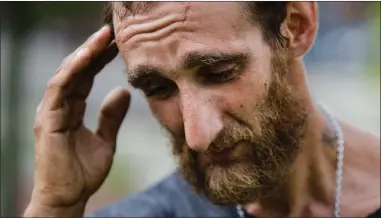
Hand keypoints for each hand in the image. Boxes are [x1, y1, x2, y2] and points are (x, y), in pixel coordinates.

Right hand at [27, 25, 129, 211]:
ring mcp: (51, 112)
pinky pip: (59, 89)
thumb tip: (123, 92)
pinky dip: (72, 70)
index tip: (118, 44)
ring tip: (103, 36)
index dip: (100, 59)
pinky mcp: (47, 120)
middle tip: (112, 32)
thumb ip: (112, 116)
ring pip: (66, 74)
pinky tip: (87, 56)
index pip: (86, 77)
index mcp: (71, 109)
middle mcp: (59, 106)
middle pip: (76, 70)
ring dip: (84, 53)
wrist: (69, 198)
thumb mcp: (105, 140)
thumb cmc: (83, 172)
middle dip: (94, 49)